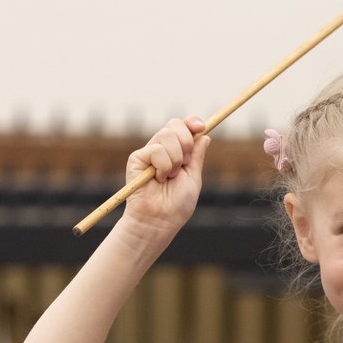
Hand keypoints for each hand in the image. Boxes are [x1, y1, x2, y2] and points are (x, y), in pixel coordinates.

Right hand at [123, 116, 210, 242]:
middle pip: (175, 125)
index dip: (192, 122)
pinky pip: (156, 149)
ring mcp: (149, 152)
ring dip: (175, 159)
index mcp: (177, 152)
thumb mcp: (193, 178)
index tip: (201, 126)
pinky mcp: (137, 158)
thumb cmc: (177, 205)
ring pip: (167, 136)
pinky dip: (163, 166)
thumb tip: (205, 136)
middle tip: (184, 163)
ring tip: (169, 177)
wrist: (159, 219)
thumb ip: (197, 157)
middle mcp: (162, 149)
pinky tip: (158, 179)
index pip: (183, 127)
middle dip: (186, 142)